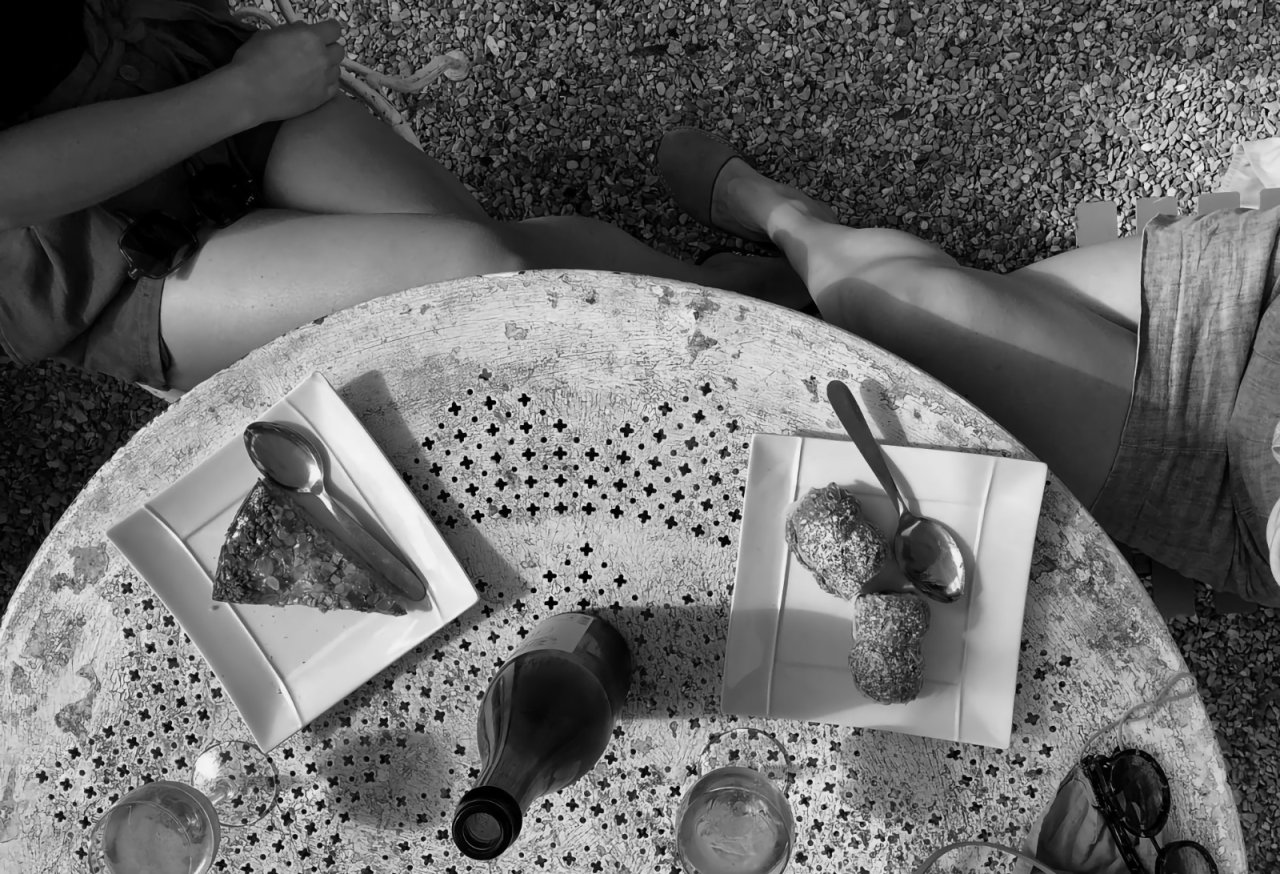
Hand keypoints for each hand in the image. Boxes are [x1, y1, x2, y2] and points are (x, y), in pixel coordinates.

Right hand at [227, 20, 344, 122]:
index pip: (334, 29)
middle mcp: (322, 57)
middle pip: (339, 50)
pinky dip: (327, 84)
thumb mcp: (268, 34)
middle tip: (314, 53)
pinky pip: (334, 86)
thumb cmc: (253, 60)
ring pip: (337, 69)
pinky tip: (314, 84)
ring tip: (311, 71)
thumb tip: (302, 31)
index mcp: (310, 37)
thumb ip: (291, 31)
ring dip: (327, 67)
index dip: (328, 30)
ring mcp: (324, 79)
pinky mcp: (322, 98)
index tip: (321, 34)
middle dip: (328, 49)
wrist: (250, 93)